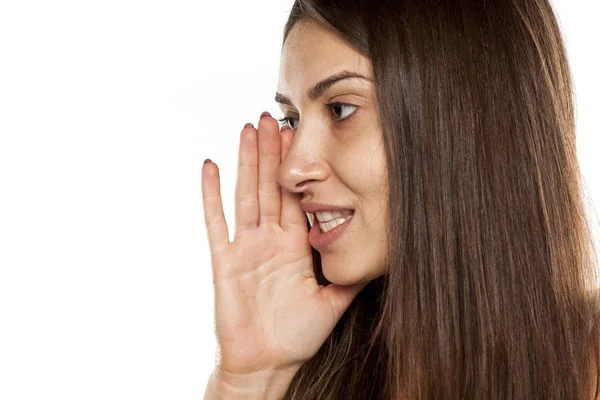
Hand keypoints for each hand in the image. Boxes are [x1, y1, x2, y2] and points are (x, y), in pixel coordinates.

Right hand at [201, 113, 367, 374]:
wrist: (268, 362)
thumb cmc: (297, 335)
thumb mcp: (334, 301)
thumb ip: (353, 276)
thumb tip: (383, 256)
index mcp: (295, 244)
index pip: (296, 195)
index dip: (297, 166)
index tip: (299, 135)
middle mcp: (270, 239)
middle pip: (270, 185)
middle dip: (271, 152)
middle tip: (272, 117)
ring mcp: (246, 247)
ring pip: (246, 194)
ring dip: (247, 161)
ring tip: (248, 129)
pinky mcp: (225, 260)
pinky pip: (217, 222)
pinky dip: (211, 195)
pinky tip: (210, 166)